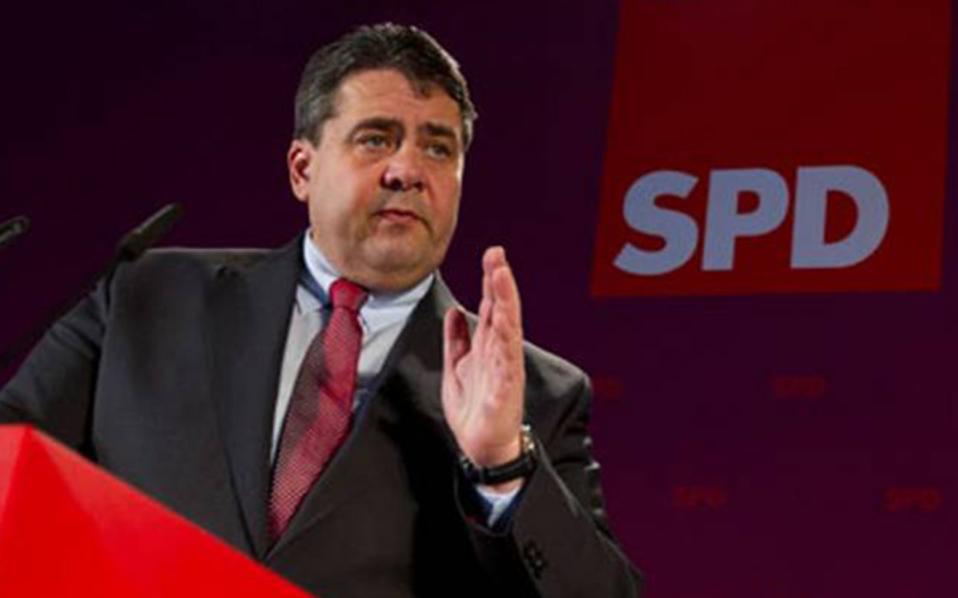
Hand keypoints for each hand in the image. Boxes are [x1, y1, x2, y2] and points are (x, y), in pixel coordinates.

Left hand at [442, 246, 525, 491]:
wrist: (482, 446)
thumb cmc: (474, 408)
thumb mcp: (456, 367)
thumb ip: (455, 340)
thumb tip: (454, 311)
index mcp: (489, 346)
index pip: (493, 306)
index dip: (492, 280)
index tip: (492, 255)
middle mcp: (501, 353)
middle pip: (503, 310)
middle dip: (501, 282)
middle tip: (497, 255)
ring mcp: (505, 370)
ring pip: (508, 330)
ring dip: (506, 303)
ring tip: (502, 279)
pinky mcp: (505, 391)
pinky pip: (506, 365)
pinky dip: (505, 347)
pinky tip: (505, 329)